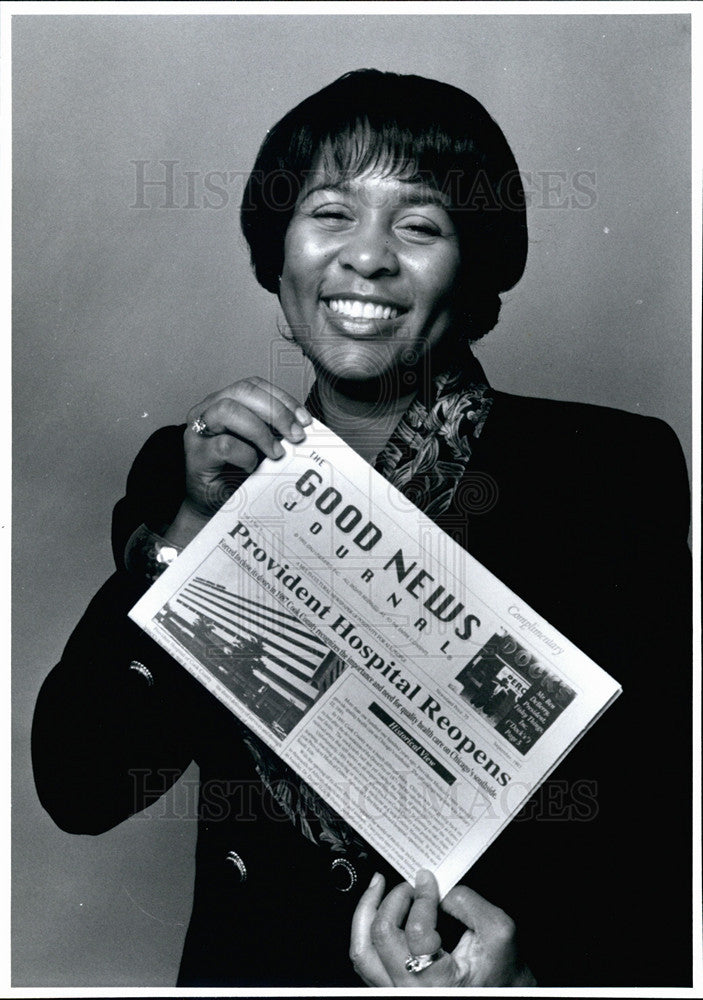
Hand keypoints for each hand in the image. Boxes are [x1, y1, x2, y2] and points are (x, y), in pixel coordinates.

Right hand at [165, 377, 311, 545]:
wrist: (215, 506)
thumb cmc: (239, 473)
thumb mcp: (262, 445)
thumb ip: (275, 430)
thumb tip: (303, 425)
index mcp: (225, 401)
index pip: (254, 385)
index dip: (282, 398)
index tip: (305, 420)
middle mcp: (207, 409)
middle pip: (242, 391)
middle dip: (276, 411)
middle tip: (296, 435)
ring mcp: (198, 431)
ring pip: (228, 410)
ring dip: (260, 431)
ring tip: (276, 454)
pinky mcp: (195, 455)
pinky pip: (224, 445)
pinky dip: (245, 455)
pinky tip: (252, 468)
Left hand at [350, 869, 534, 986]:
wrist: (503, 994)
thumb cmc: (501, 972)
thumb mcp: (499, 931)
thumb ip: (469, 904)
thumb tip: (438, 889)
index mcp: (436, 982)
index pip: (416, 932)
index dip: (422, 898)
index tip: (427, 880)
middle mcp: (410, 990)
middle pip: (381, 936)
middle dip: (394, 900)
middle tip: (409, 885)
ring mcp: (395, 989)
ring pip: (362, 950)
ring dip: (367, 911)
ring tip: (377, 886)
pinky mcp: (390, 985)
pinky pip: (365, 957)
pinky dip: (366, 927)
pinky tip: (376, 907)